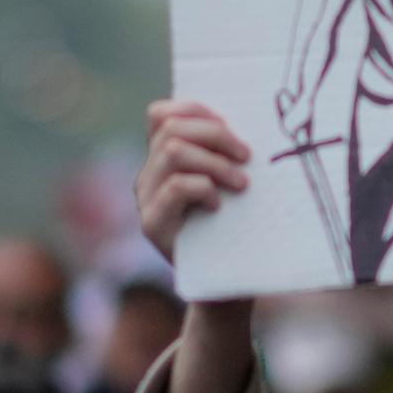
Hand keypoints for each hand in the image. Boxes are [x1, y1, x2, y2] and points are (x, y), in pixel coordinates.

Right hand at [138, 100, 253, 260]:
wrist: (225, 281)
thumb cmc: (233, 226)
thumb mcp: (226, 180)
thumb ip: (220, 152)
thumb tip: (244, 119)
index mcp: (161, 160)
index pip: (159, 114)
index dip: (195, 110)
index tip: (231, 127)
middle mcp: (147, 176)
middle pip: (171, 129)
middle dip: (215, 135)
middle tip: (246, 156)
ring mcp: (145, 200)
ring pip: (173, 152)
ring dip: (215, 163)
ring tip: (241, 183)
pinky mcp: (152, 225)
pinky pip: (176, 187)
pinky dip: (204, 188)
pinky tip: (219, 205)